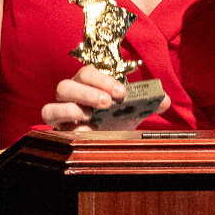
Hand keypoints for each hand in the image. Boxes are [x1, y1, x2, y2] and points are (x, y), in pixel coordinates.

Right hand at [40, 65, 170, 130]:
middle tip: (109, 103)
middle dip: (90, 90)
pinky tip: (79, 126)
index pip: (90, 72)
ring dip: (76, 101)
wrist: (104, 143)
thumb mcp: (133, 114)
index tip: (122, 92)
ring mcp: (62, 104)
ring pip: (59, 92)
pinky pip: (49, 112)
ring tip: (92, 115)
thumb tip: (165, 99)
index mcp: (91, 83)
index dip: (104, 79)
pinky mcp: (55, 121)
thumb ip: (148, 104)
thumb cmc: (114, 123)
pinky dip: (62, 115)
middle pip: (72, 79)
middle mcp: (74, 91)